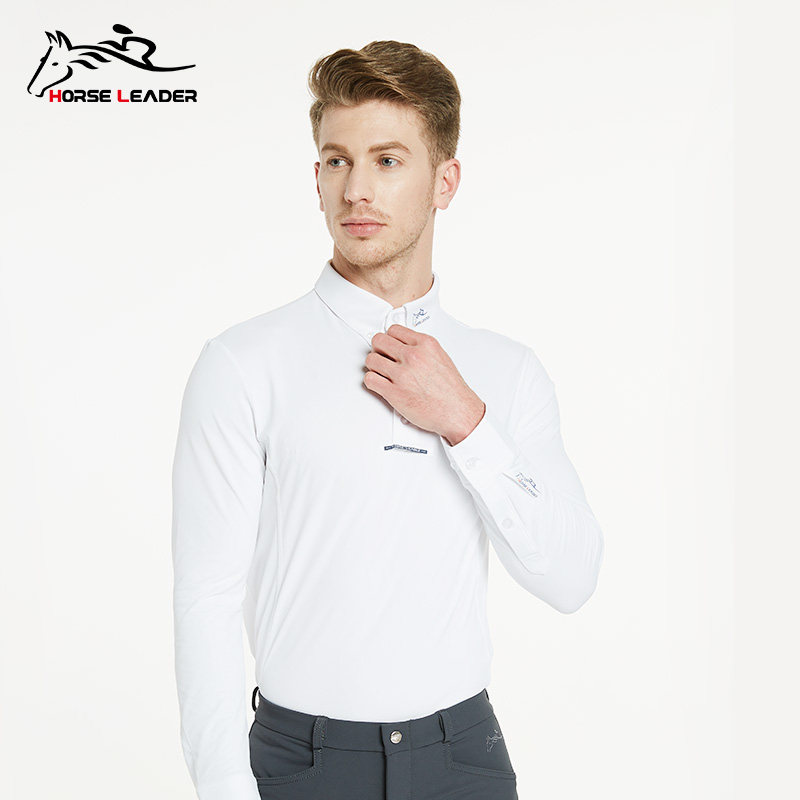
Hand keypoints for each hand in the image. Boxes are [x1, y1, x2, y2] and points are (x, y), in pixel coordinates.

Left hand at [363, 324, 485, 445]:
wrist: (457, 412)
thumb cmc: (451, 390)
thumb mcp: (441, 357)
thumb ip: (421, 349)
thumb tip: (404, 346)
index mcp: (425, 344)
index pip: (394, 330)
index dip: (389, 338)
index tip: (389, 344)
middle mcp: (413, 356)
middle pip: (379, 341)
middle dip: (378, 349)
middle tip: (382, 356)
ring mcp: (402, 374)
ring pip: (371, 360)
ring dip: (374, 366)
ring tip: (381, 372)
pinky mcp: (394, 392)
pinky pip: (370, 379)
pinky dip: (372, 381)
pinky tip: (380, 383)